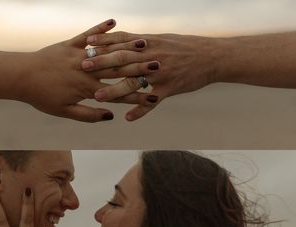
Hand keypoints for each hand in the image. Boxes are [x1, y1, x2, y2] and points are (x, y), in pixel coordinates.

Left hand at [18, 19, 147, 121]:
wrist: (21, 77)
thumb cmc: (42, 97)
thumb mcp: (65, 112)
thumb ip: (89, 115)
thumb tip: (110, 117)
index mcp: (86, 88)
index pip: (116, 93)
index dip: (135, 95)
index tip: (152, 95)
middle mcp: (86, 70)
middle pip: (116, 70)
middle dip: (138, 69)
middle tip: (158, 67)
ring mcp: (79, 55)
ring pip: (106, 51)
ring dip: (126, 48)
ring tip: (145, 45)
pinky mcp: (70, 44)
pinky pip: (88, 34)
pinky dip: (101, 29)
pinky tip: (114, 22)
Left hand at [81, 31, 217, 119]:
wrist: (211, 57)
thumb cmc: (185, 48)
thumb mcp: (162, 40)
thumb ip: (142, 42)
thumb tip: (122, 39)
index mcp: (149, 43)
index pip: (122, 41)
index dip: (104, 41)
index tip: (86, 42)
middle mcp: (152, 56)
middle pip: (123, 60)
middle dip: (102, 63)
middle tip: (83, 66)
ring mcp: (161, 73)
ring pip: (133, 82)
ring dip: (114, 90)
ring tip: (97, 96)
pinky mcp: (169, 88)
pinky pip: (152, 102)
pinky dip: (140, 111)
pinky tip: (127, 118)